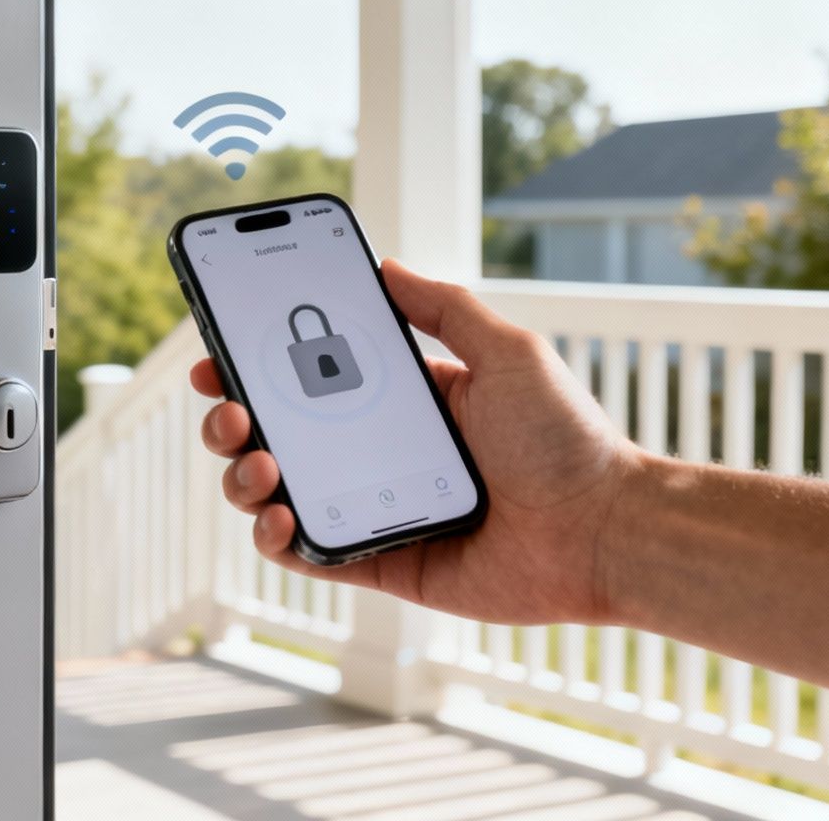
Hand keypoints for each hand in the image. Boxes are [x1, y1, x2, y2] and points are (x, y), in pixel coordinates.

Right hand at [191, 260, 638, 625]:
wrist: (606, 529)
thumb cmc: (567, 440)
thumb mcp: (507, 350)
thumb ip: (443, 307)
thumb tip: (386, 264)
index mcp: (405, 403)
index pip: (312, 380)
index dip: (258, 367)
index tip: (222, 351)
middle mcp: (380, 456)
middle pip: (279, 436)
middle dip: (234, 419)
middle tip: (232, 410)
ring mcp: (376, 511)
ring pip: (278, 494)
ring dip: (244, 476)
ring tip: (259, 463)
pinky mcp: (383, 565)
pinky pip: (309, 554)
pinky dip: (275, 538)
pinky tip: (277, 514)